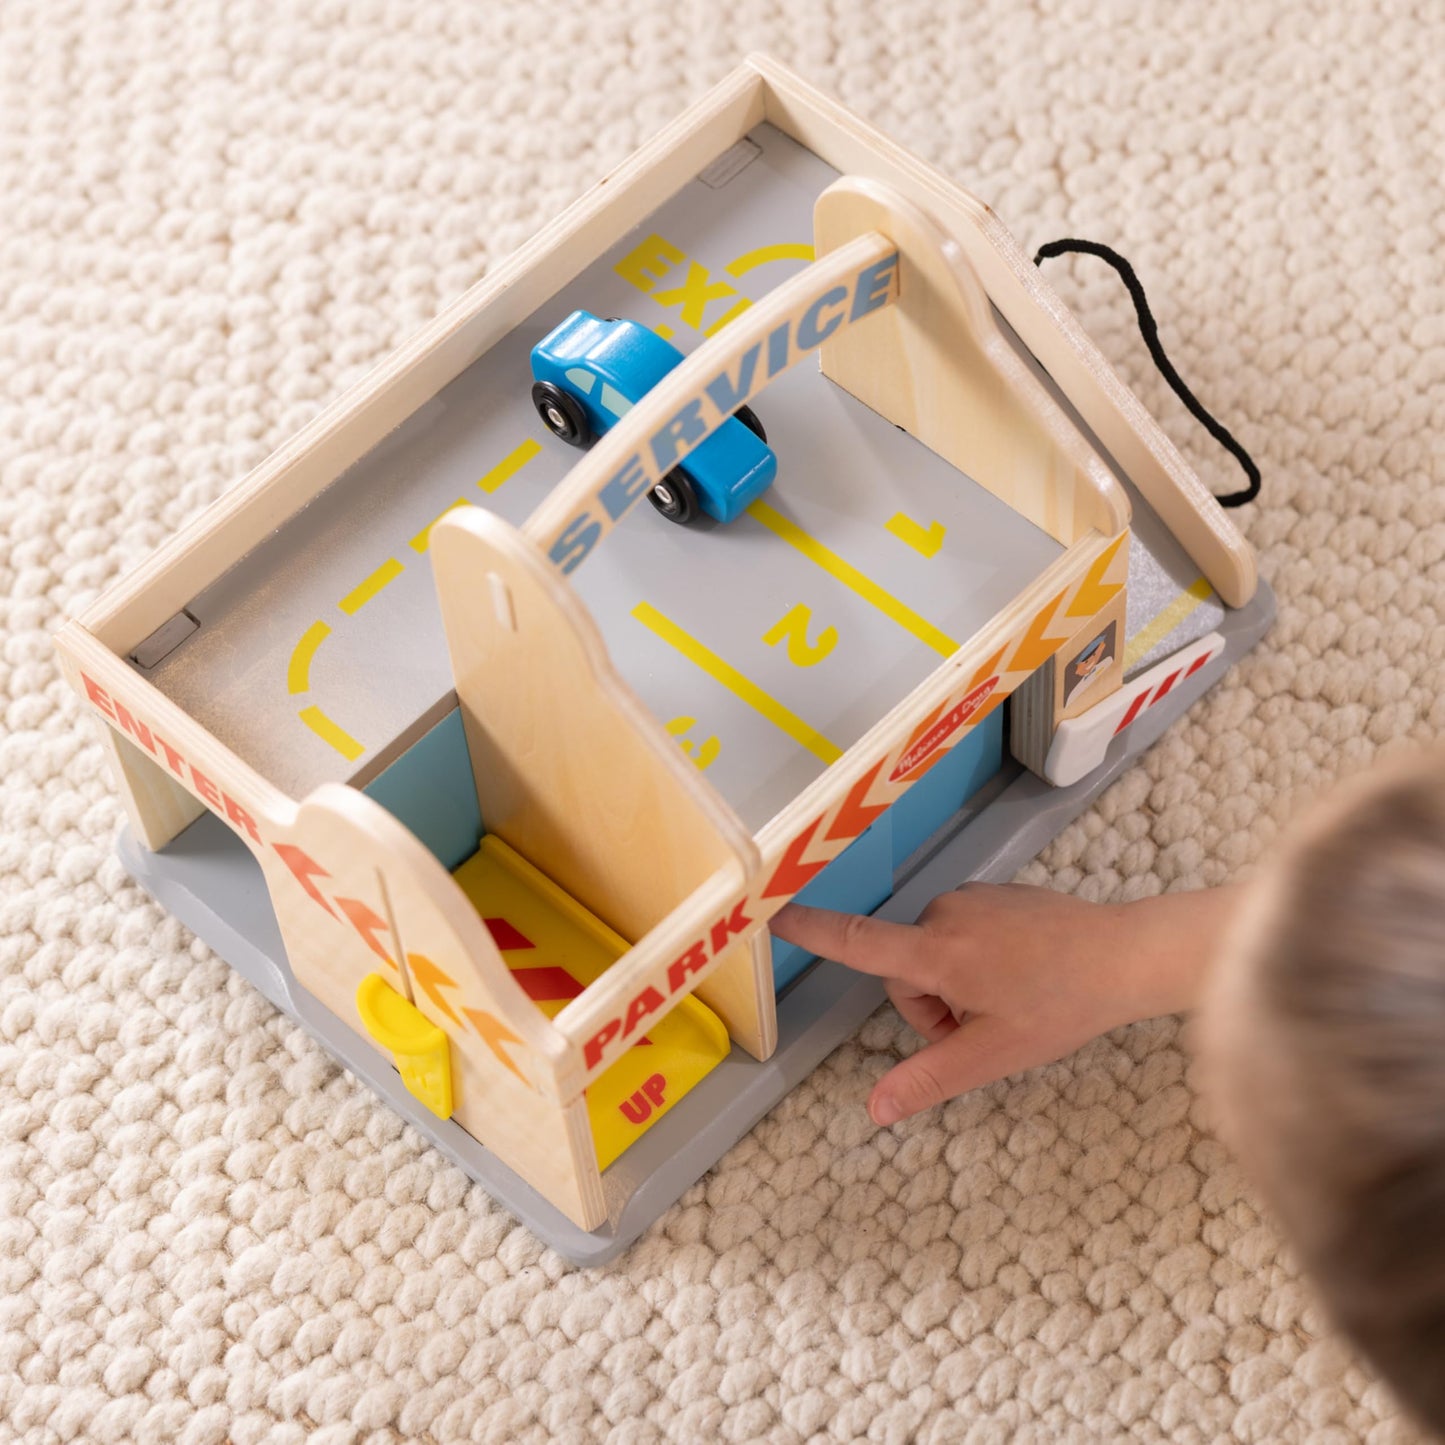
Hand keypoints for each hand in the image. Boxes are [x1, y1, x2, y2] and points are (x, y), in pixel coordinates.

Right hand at [770, 884, 1231, 1126]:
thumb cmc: (1061, 1006)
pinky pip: (962, 930)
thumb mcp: (993, 1054)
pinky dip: (976, 958)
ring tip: (1009, 1002)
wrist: (1126, 954)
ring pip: (934, 952)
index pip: (858, 941)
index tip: (770, 912)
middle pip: (904, 969)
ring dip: (954, 983)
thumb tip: (875, 1111)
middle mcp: (945, 914)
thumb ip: (929, 1078)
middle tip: (982, 1029)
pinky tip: (1022, 975)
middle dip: (930, 1005)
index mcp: (937, 952)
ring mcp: (972, 898)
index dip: (811, 931)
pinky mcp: (996, 892)